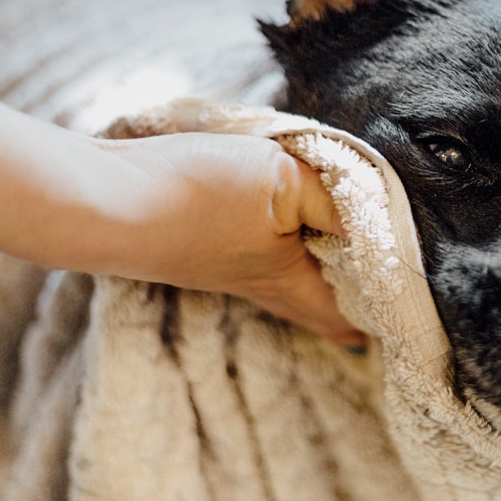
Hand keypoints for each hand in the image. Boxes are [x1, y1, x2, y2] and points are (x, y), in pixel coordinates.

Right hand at [102, 133, 365, 345]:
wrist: (97, 199)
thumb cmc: (192, 195)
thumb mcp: (282, 182)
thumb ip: (334, 197)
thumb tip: (376, 209)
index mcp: (288, 280)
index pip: (345, 315)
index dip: (377, 319)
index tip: (403, 319)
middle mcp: (256, 282)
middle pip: (312, 306)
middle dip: (346, 304)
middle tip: (375, 302)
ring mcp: (219, 265)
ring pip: (280, 278)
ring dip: (310, 270)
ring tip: (336, 259)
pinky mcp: (192, 241)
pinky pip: (249, 249)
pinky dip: (273, 240)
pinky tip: (271, 221)